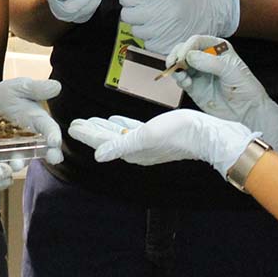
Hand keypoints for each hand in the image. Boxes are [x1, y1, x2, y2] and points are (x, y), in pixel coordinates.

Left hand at [0, 77, 62, 165]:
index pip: (50, 129)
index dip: (54, 135)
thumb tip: (57, 85)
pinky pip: (1, 162)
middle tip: (52, 159)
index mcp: (39, 120)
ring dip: (19, 163)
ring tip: (16, 165)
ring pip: (20, 159)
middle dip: (48, 155)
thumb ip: (37, 88)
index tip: (55, 142)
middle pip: (42, 149)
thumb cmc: (10, 95)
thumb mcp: (21, 87)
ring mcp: (16, 149)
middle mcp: (31, 138)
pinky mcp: (0, 155)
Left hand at [68, 110, 256, 178]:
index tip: (71, 127)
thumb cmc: (177, 133)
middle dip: (90, 132)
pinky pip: (130, 131)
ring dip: (102, 128)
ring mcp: (145, 144)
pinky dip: (119, 126)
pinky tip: (113, 121)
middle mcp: (136, 150)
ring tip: (88, 121)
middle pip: (107, 140)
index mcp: (132, 151)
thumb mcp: (146, 136)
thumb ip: (120, 146)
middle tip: (74, 123)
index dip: (86, 135)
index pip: (102, 143)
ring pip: (117, 135)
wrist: (205, 133)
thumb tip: (97, 157)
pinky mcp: (154, 136)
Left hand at [118, 0, 238, 53]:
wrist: (218, 7)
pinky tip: (162, 28)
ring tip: (157, 16)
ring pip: (136, 31)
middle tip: (146, 4)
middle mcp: (161, 16)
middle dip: (133, 8)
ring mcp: (165, 34)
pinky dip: (151, 37)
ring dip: (141, 23)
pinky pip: (148, 44)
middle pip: (127, 15)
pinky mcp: (170, 47)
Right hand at [167, 35, 277, 154]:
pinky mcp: (193, 86)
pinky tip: (186, 83)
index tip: (184, 56)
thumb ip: (211, 63)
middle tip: (176, 63)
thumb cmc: (245, 88)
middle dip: (178, 55)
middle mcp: (205, 57)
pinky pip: (180, 78)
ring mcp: (198, 72)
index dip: (188, 46)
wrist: (247, 112)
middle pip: (184, 49)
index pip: (197, 41)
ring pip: (179, 63)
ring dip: (176, 67)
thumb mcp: (232, 71)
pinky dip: (179, 79)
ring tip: (181, 75)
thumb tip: (189, 57)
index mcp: (217, 48)